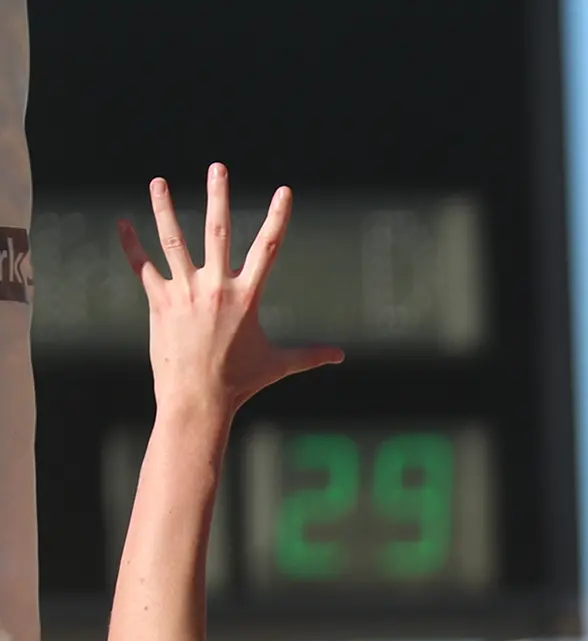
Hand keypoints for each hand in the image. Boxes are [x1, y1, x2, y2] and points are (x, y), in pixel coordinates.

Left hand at [117, 164, 342, 421]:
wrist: (198, 400)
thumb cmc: (241, 382)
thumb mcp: (278, 364)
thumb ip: (309, 355)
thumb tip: (340, 356)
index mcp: (247, 297)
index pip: (268, 249)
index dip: (278, 218)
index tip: (285, 191)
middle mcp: (215, 288)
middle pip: (217, 231)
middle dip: (218, 197)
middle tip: (217, 167)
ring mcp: (184, 292)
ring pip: (173, 241)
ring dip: (164, 209)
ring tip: (158, 182)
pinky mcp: (159, 302)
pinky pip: (143, 267)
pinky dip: (131, 245)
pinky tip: (122, 224)